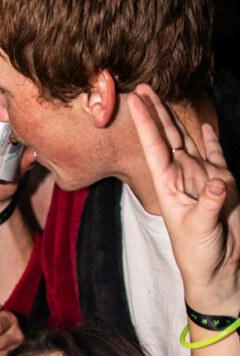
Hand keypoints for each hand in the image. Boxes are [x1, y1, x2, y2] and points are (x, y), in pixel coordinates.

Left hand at [127, 86, 239, 311]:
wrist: (218, 268)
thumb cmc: (199, 254)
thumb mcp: (201, 229)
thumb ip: (211, 204)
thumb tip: (219, 182)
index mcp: (169, 184)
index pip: (154, 147)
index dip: (145, 122)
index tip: (132, 101)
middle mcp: (183, 176)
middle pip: (168, 136)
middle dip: (156, 112)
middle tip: (141, 87)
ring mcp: (201, 177)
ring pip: (187, 140)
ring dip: (177, 119)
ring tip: (164, 96)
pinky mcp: (222, 183)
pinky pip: (215, 155)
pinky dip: (210, 140)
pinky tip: (203, 125)